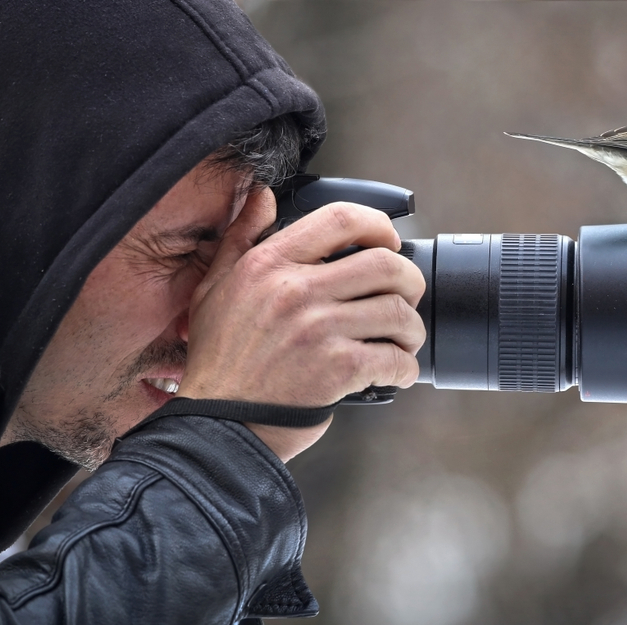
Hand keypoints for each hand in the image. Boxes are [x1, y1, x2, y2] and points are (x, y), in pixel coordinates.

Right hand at [177, 188, 425, 460]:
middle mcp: (296, 290)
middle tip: (406, 300)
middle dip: (409, 282)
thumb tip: (261, 196)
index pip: (341, 219)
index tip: (390, 242)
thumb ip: (240, 238)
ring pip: (397, 312)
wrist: (220, 426)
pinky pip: (395, 358)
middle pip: (385, 264)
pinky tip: (396, 373)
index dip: (379, 226)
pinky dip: (406, 368)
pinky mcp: (337, 369)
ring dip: (411, 329)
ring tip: (402, 341)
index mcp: (269, 264)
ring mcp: (319, 329)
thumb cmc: (220, 362)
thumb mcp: (214, 288)